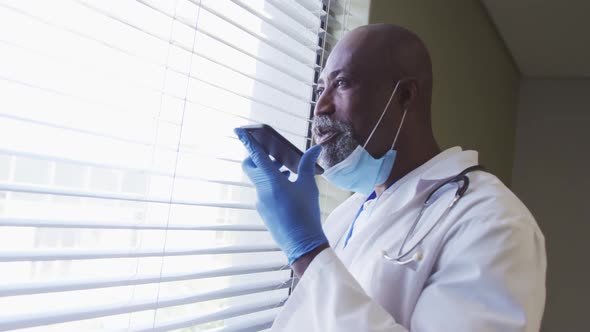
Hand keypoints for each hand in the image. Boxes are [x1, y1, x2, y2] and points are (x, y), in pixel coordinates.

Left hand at [234, 128, 327, 264]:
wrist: (302, 244)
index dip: (247, 142)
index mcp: (272, 180)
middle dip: (256, 157)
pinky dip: (272, 186)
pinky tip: (287, 190)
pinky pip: (263, 192)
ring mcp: (260, 201)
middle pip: (250, 166)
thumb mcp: (309, 187)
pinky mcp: (262, 211)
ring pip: (258, 180)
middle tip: (273, 156)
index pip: (255, 155)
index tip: (239, 131)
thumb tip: (315, 148)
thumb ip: (308, 165)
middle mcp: (261, 190)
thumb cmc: (306, 213)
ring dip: (268, 172)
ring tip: (287, 172)